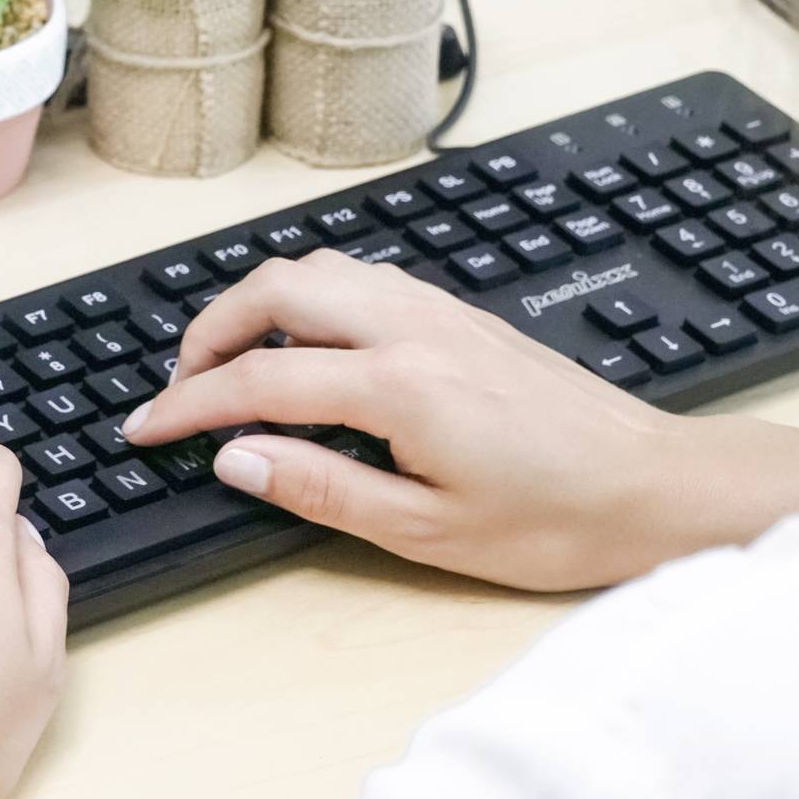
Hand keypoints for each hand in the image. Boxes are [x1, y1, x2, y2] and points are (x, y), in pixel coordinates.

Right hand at [122, 251, 746, 592]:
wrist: (652, 485)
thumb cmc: (555, 518)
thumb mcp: (428, 531)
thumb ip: (321, 488)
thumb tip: (236, 457)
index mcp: (399, 385)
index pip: (259, 379)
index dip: (188, 404)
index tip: (146, 427)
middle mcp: (410, 327)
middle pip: (274, 290)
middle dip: (207, 331)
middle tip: (180, 387)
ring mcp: (435, 309)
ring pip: (315, 268)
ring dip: (254, 303)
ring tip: (229, 359)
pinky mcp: (455, 311)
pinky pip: (356, 275)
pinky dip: (303, 294)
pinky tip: (303, 340)